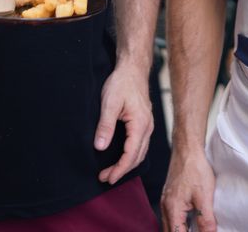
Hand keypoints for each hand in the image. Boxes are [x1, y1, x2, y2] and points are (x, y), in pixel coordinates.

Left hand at [95, 63, 153, 183]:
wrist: (133, 69)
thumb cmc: (122, 83)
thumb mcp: (110, 103)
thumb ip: (105, 126)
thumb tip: (100, 147)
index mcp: (140, 124)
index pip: (131, 155)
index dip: (119, 169)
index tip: (108, 178)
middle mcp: (147, 127)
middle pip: (137, 157)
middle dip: (122, 170)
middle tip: (105, 178)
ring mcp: (147, 125)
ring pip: (140, 152)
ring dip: (127, 164)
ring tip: (111, 171)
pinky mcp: (144, 123)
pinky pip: (140, 145)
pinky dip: (131, 155)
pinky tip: (121, 156)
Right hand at [160, 146, 216, 231]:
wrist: (187, 149)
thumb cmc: (195, 168)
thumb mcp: (205, 196)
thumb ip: (206, 219)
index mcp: (173, 209)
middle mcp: (166, 207)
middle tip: (198, 230)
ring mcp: (166, 202)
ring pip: (169, 226)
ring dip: (181, 230)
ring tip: (195, 228)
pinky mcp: (169, 196)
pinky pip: (170, 217)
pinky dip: (179, 223)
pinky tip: (189, 222)